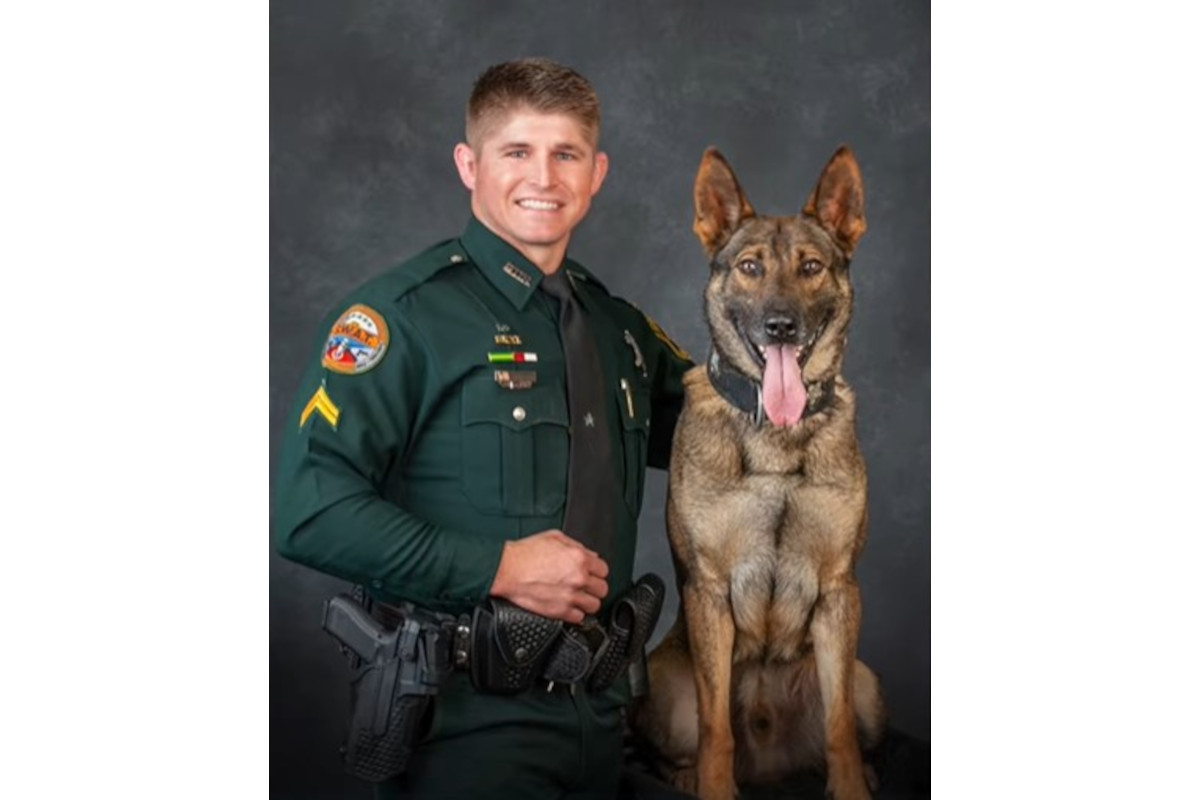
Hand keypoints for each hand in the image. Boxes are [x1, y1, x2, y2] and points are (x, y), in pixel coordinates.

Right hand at [488, 529, 609, 622]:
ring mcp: (570, 596)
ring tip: (578, 599)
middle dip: (594, 588)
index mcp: (579, 558)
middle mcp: (578, 578)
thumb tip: (590, 556)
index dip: (597, 572)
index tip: (592, 574)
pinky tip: (568, 607)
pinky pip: (579, 618)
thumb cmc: (524, 554)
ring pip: (594, 606)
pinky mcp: (560, 611)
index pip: (603, 570)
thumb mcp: (554, 537)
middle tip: (586, 587)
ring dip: (587, 602)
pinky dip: (575, 614)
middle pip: (602, 589)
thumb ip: (576, 546)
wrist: (506, 570)